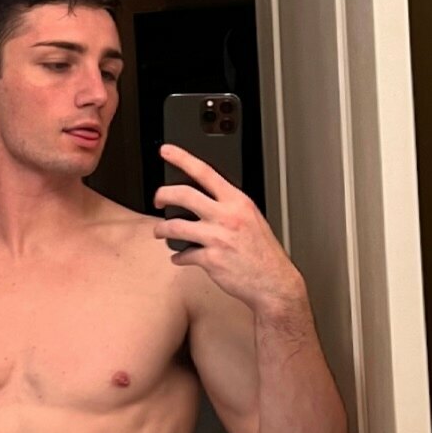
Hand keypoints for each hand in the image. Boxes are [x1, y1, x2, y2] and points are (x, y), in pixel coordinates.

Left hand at [153, 143, 303, 313]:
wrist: (273, 282)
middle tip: (157, 200)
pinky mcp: (210, 259)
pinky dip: (178, 257)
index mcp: (237, 202)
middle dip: (163, 195)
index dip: (182, 158)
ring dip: (162, 229)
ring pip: (175, 226)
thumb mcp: (251, 219)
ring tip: (160, 232)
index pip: (205, 172)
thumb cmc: (263, 252)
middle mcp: (226, 216)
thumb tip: (206, 200)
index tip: (166, 151)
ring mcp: (217, 237)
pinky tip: (179, 258)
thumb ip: (229, 207)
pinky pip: (183, 255)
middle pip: (183, 195)